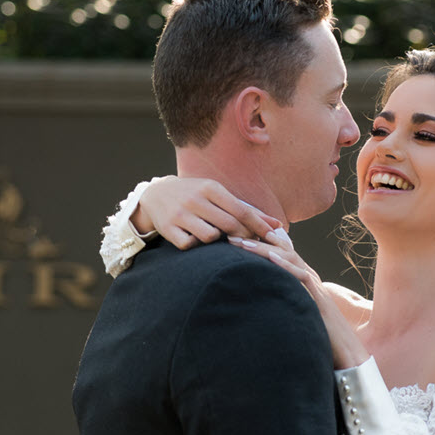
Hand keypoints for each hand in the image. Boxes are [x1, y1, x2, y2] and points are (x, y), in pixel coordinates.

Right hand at [132, 176, 281, 248]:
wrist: (156, 194)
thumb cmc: (196, 195)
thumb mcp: (218, 195)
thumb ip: (247, 210)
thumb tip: (277, 225)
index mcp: (211, 188)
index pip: (242, 210)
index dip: (259, 226)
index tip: (271, 237)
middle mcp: (196, 199)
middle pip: (230, 225)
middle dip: (243, 237)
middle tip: (247, 242)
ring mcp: (180, 214)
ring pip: (210, 237)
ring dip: (218, 242)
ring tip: (217, 238)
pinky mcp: (168, 229)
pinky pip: (190, 245)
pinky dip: (196, 246)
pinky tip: (196, 240)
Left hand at [230, 230, 369, 369]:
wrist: (347, 352)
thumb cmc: (320, 336)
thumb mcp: (295, 314)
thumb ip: (281, 303)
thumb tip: (259, 303)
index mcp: (301, 279)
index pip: (278, 254)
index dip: (258, 244)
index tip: (235, 238)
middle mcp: (308, 277)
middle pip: (281, 250)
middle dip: (255, 241)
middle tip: (230, 235)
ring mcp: (314, 286)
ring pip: (289, 258)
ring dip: (265, 248)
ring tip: (243, 242)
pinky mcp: (319, 298)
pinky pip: (302, 276)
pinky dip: (286, 265)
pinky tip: (271, 257)